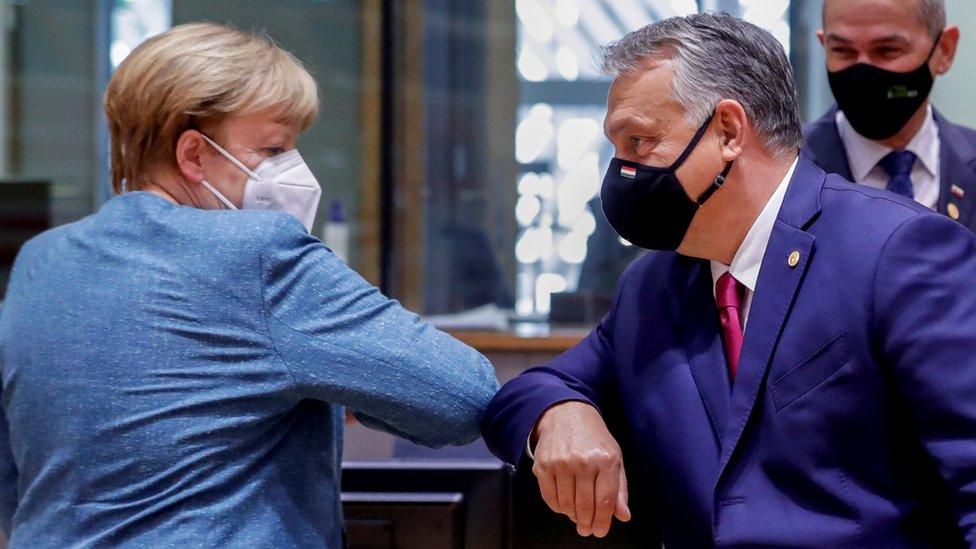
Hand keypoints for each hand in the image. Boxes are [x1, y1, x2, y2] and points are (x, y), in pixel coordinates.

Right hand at [531, 401, 630, 537]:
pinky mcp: (543, 465)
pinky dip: (557, 507)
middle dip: (587, 523)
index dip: (603, 522)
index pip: (604, 501)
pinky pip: (549, 497)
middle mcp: (583, 462)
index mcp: (606, 460)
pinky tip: (564, 506)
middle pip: (584, 506)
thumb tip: (623, 516)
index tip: (600, 531)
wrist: (566, 414)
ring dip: (572, 516)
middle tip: (587, 529)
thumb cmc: (594, 438)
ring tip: (577, 516)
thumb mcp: (615, 458)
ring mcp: (561, 463)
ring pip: (566, 504)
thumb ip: (619, 489)